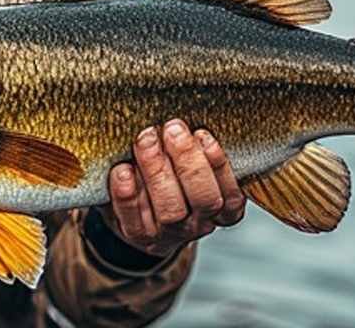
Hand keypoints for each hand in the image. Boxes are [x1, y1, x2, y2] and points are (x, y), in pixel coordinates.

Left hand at [101, 119, 246, 257]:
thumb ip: (198, 148)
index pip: (231, 194)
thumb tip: (188, 119)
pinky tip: (123, 169)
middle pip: (203, 199)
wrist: (140, 212)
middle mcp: (199, 224)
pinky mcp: (138, 235)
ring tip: (146, 139)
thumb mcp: (194, 163)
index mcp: (223, 208)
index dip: (218, 164)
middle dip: (188, 161)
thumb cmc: (173, 176)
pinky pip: (133, 218)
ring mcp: (169, 233)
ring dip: (157, 170)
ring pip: (170, 209)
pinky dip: (127, 192)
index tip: (202, 134)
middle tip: (173, 129)